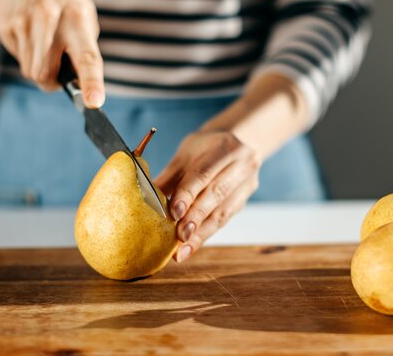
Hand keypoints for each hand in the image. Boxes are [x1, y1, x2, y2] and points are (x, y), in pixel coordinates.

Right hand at [0, 0, 103, 106]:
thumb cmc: (64, 4)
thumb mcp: (84, 16)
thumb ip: (84, 49)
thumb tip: (77, 85)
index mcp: (77, 17)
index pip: (87, 56)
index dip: (91, 81)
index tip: (94, 101)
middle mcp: (49, 17)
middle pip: (46, 73)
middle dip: (52, 82)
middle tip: (57, 74)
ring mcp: (23, 20)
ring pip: (30, 71)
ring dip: (38, 68)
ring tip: (44, 45)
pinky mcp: (5, 25)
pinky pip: (18, 59)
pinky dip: (26, 55)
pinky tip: (29, 34)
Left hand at [154, 131, 261, 261]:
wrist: (238, 141)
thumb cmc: (206, 147)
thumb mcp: (185, 154)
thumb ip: (169, 177)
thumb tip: (145, 198)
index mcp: (225, 148)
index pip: (204, 174)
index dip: (188, 195)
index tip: (174, 213)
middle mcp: (241, 165)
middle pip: (216, 195)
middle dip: (196, 218)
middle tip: (180, 237)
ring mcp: (247, 183)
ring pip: (224, 213)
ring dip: (202, 234)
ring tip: (183, 251)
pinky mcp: (245, 199)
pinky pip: (225, 219)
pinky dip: (207, 233)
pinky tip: (193, 244)